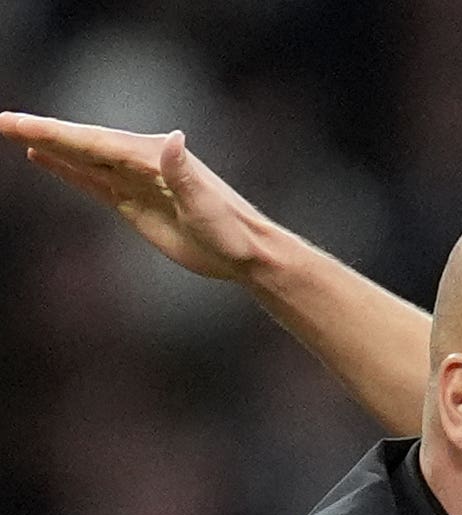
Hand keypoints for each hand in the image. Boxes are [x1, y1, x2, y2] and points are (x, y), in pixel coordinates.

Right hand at [0, 112, 269, 279]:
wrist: (245, 253)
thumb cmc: (231, 231)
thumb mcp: (206, 207)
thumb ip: (184, 174)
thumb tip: (173, 139)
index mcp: (153, 158)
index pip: (96, 142)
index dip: (56, 134)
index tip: (21, 126)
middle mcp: (141, 163)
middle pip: (83, 144)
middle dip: (41, 132)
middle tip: (1, 121)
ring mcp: (135, 182)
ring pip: (83, 159)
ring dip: (48, 145)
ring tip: (11, 131)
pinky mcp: (133, 202)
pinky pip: (92, 181)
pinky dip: (66, 168)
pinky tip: (42, 157)